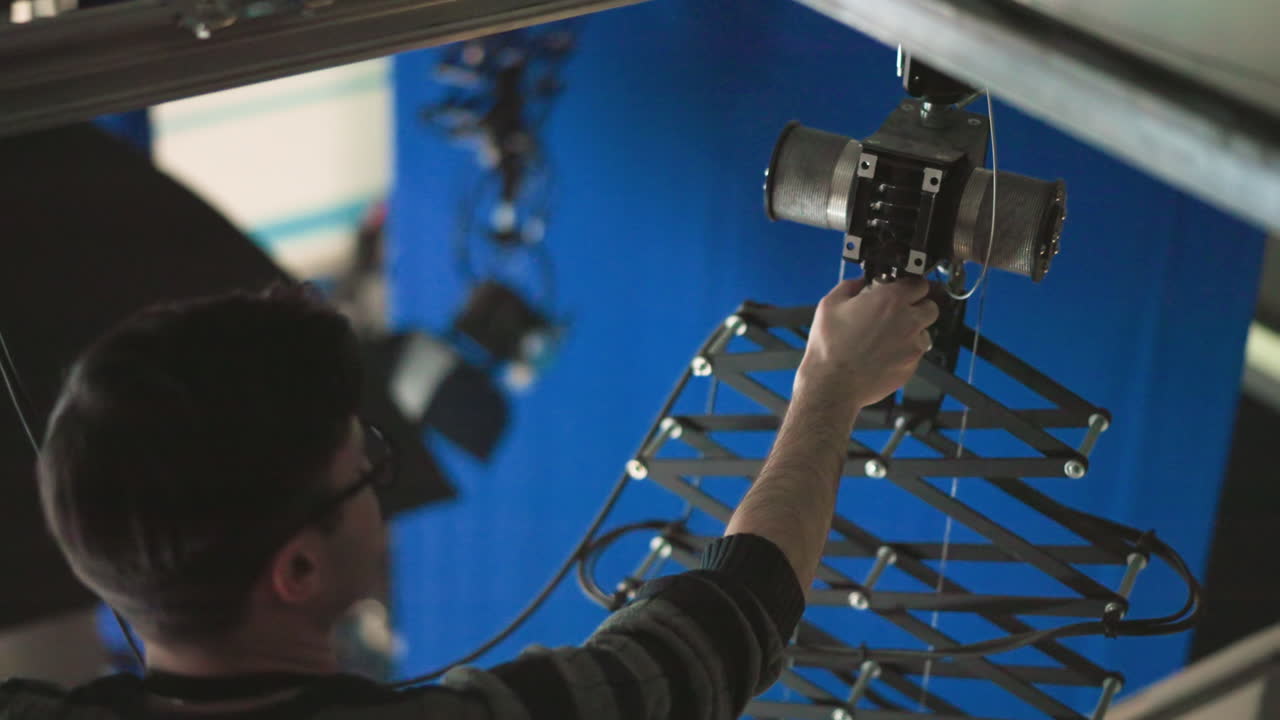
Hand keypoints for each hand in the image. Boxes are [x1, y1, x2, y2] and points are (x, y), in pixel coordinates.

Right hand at [797, 276, 938, 408]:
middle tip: (899, 312)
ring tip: (889, 336)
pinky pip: (916, 354)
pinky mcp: (911, 367)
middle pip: (931, 307)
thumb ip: (850, 286)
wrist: (832, 384)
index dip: (910, 285)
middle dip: (917, 307)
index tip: (902, 289)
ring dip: (913, 331)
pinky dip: (905, 352)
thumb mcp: (830, 304)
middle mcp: (908, 321)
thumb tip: (859, 283)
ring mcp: (912, 346)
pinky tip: (884, 354)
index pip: (920, 283)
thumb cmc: (830, 347)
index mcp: (891, 300)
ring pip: (926, 332)